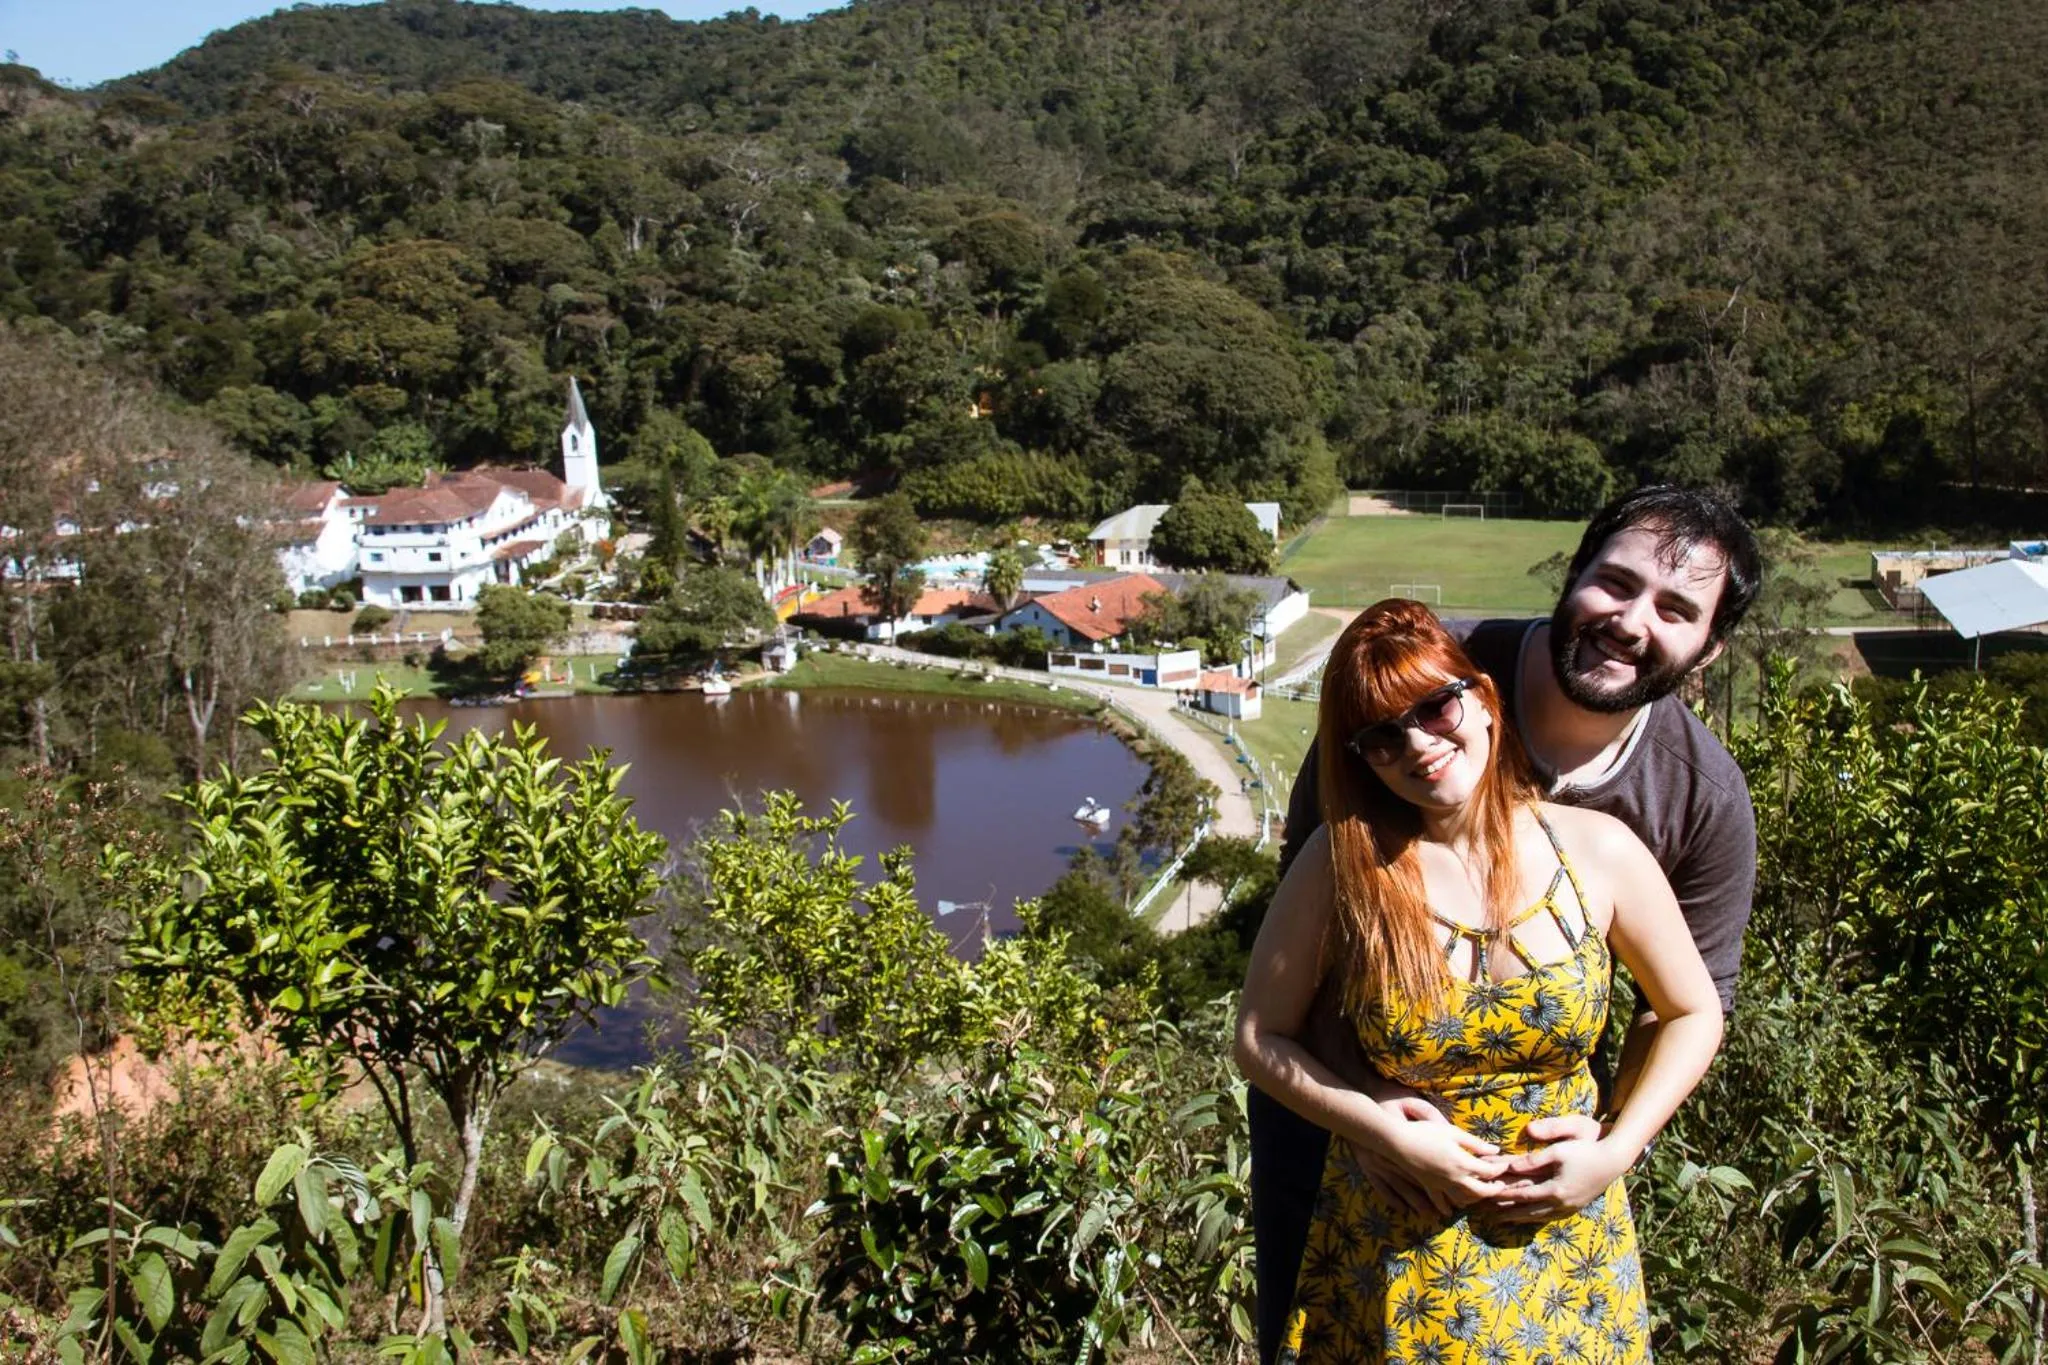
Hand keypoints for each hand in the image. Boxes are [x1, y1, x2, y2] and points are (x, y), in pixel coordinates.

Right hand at [1345, 1092, 1456, 1215]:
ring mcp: (1386, 1168)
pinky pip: (1384, 1190)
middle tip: (1457, 1209)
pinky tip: (1403, 1209)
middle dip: (1442, 1199)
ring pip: (1406, 1191)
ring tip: (1434, 1214)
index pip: (1444, 1168)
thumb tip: (1458, 1132)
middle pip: (1425, 1185)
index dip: (1458, 1178)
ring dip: (1420, 1204)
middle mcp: (1402, 1162)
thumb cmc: (1391, 1102)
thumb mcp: (1420, 1107)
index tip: (1472, 1186)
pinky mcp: (1372, 1169)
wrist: (1362, 1105)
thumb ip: (1440, 1119)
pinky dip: (1394, 1201)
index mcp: (1419, 1146)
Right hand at [1375, 1113, 1510, 1217]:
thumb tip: (1495, 1150)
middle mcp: (1455, 1178)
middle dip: (1493, 1189)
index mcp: (1462, 1163)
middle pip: (1481, 1191)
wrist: (1399, 1142)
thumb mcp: (1453, 1132)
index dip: (1499, 1168)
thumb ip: (1475, 1143)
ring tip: (1480, 1192)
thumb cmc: (1426, 1132)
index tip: (1503, 1163)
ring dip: (1475, 1199)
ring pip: (1464, 1200)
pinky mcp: (1429, 1187)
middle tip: (1500, 1184)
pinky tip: (1452, 1209)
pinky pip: (1441, 1203)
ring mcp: (1441, 1185)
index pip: (1488, 1171)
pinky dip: (1448, 1208)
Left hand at [1485, 1116, 1631, 1222]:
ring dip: (1523, 1217)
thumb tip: (1511, 1165)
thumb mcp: (1557, 1151)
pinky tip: (1532, 1216)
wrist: (1613, 1160)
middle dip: (1509, 1213)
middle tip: (1491, 1216)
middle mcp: (1562, 1203)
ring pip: (1541, 1216)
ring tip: (1506, 1219)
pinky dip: (1538, 1217)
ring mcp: (1571, 1207)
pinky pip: (1553, 1216)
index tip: (1488, 1196)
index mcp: (1556, 1190)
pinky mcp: (1577, 1205)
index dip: (1504, 1196)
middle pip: (1530, 1211)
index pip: (1523, 1195)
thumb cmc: (1584, 1151)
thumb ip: (1533, 1159)